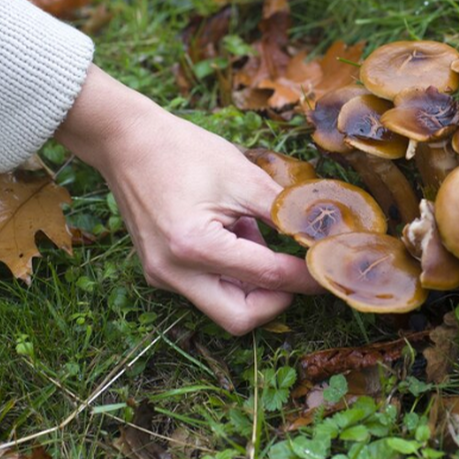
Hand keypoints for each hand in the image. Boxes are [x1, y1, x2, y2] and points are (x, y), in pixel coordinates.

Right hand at [55, 65, 322, 334]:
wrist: (126, 141)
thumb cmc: (184, 151)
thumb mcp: (243, 177)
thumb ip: (284, 212)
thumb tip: (322, 237)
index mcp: (194, 246)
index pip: (267, 277)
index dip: (305, 275)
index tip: (332, 269)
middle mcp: (173, 272)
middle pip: (240, 317)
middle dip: (276, 300)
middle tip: (299, 271)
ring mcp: (161, 276)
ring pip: (222, 306)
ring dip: (252, 284)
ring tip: (252, 232)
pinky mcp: (158, 272)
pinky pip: (205, 289)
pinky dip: (230, 273)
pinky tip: (231, 233)